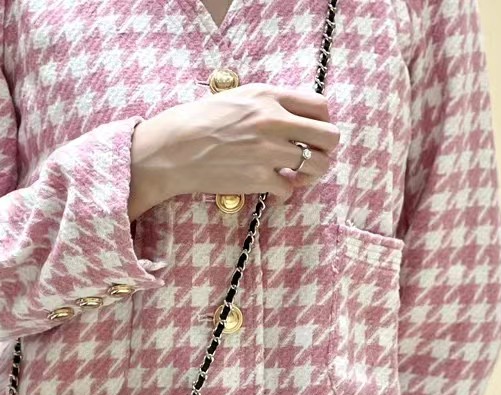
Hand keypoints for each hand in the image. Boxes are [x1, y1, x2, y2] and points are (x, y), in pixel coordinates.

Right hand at [127, 83, 340, 218]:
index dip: (323, 123)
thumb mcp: (237, 98)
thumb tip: (295, 117)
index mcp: (269, 96)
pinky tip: (274, 189)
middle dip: (325, 150)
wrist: (171, 149)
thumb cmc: (198, 122)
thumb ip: (269, 103)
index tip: (313, 134)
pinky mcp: (257, 178)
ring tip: (296, 177)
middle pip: (329, 136)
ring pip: (316, 165)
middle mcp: (273, 121)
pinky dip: (285, 192)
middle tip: (311, 158)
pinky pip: (289, 189)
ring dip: (310, 174)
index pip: (320, 106)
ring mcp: (267, 151)